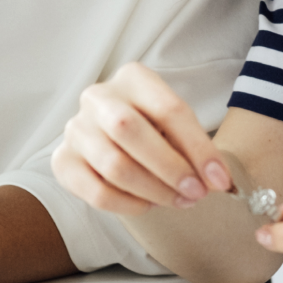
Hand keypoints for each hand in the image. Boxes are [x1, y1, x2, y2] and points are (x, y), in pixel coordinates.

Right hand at [53, 62, 230, 213]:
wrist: (114, 136)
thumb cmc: (154, 129)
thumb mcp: (176, 126)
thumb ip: (194, 147)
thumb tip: (218, 181)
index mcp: (133, 78)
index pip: (169, 109)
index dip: (198, 148)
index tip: (220, 179)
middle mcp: (98, 97)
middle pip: (130, 130)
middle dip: (171, 168)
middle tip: (197, 193)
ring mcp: (76, 128)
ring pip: (114, 165)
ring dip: (154, 190)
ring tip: (179, 201)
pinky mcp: (63, 161)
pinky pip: (96, 191)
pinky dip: (128, 204)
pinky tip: (148, 205)